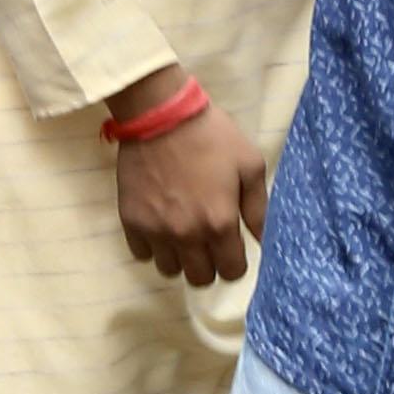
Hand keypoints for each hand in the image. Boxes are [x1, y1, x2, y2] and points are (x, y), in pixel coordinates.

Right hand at [111, 87, 268, 287]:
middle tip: (208, 244)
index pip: (232, 271)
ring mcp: (155, 230)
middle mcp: (187, 235)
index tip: (232, 247)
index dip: (235, 262)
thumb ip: (258, 207)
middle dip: (209, 265)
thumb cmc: (211, 136)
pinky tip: (160, 225)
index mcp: (219, 223)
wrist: (160, 115)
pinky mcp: (131, 221)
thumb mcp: (249, 164)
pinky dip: (153, 246)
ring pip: (169, 270)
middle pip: (200, 279)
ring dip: (179, 258)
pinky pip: (142, 253)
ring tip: (182, 235)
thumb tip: (262, 239)